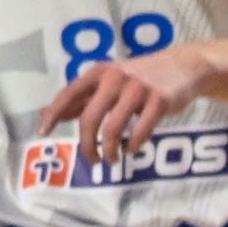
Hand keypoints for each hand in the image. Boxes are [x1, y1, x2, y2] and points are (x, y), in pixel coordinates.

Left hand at [39, 40, 210, 167]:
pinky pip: (140, 131)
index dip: (54, 113)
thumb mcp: (109, 82)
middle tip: (92, 160)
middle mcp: (115, 78)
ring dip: (109, 150)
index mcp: (99, 72)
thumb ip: (84, 98)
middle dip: (87, 145)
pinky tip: (132, 148)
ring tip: (112, 159)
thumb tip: (51, 115)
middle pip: (89, 118)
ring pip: (113, 128)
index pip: (69, 93)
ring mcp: (138, 89)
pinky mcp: (159, 101)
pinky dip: (133, 145)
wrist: (184, 66)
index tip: (43, 132)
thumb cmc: (139, 78)